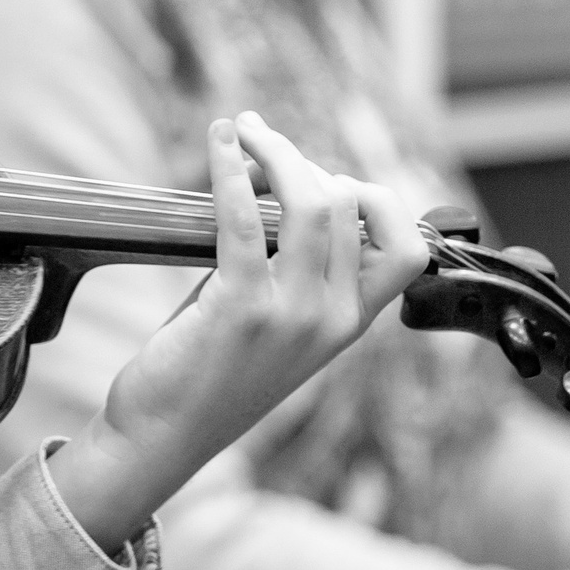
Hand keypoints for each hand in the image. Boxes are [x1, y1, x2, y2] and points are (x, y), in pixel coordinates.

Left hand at [47, 112, 429, 551]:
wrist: (161, 440)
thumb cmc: (205, 373)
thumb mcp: (272, 323)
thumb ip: (288, 266)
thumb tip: (273, 180)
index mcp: (350, 324)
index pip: (407, 247)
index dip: (373, 197)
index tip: (321, 177)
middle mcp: (333, 319)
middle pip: (349, 205)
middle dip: (303, 159)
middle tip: (259, 142)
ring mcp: (293, 315)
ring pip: (311, 201)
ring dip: (275, 150)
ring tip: (241, 129)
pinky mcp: (241, 308)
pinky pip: (245, 217)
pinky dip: (232, 168)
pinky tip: (219, 142)